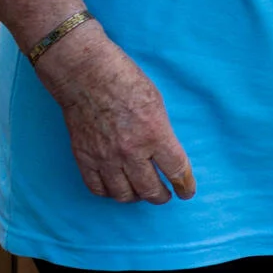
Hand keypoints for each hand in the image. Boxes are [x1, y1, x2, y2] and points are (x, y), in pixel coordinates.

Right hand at [34, 28, 196, 203]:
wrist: (86, 75)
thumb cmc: (125, 81)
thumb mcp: (157, 103)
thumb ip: (162, 132)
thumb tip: (165, 153)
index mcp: (155, 134)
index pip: (176, 170)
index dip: (185, 185)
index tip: (187, 191)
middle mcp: (131, 151)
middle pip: (151, 190)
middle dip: (162, 196)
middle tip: (166, 195)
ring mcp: (106, 158)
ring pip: (124, 195)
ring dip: (137, 197)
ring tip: (141, 192)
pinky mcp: (85, 158)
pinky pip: (98, 189)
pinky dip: (109, 193)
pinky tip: (116, 187)